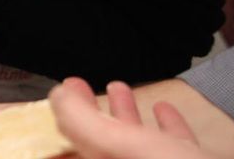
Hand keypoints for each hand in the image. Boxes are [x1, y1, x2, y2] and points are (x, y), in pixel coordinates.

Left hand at [50, 78, 211, 158]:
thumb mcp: (122, 147)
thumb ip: (84, 124)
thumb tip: (58, 98)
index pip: (77, 147)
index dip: (68, 116)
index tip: (66, 86)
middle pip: (103, 146)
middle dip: (93, 112)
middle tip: (83, 83)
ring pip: (138, 146)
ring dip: (126, 114)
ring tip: (119, 86)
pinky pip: (175, 149)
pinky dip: (168, 127)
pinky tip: (165, 109)